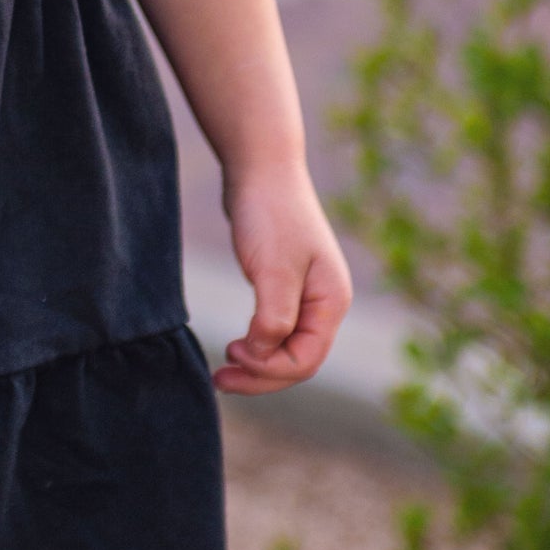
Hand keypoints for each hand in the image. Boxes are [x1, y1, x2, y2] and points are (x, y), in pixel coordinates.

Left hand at [215, 173, 353, 393]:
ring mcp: (306, 296)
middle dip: (260, 376)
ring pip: (285, 348)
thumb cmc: (270, 213)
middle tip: (218, 381)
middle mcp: (324, 303)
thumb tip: (264, 356)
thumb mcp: (273, 268)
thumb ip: (274, 317)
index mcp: (331, 302)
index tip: (232, 354)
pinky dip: (256, 345)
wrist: (260, 168)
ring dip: (256, 365)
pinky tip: (235, 348)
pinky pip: (275, 330)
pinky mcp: (285, 286)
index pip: (306, 359)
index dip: (269, 369)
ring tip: (221, 375)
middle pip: (297, 360)